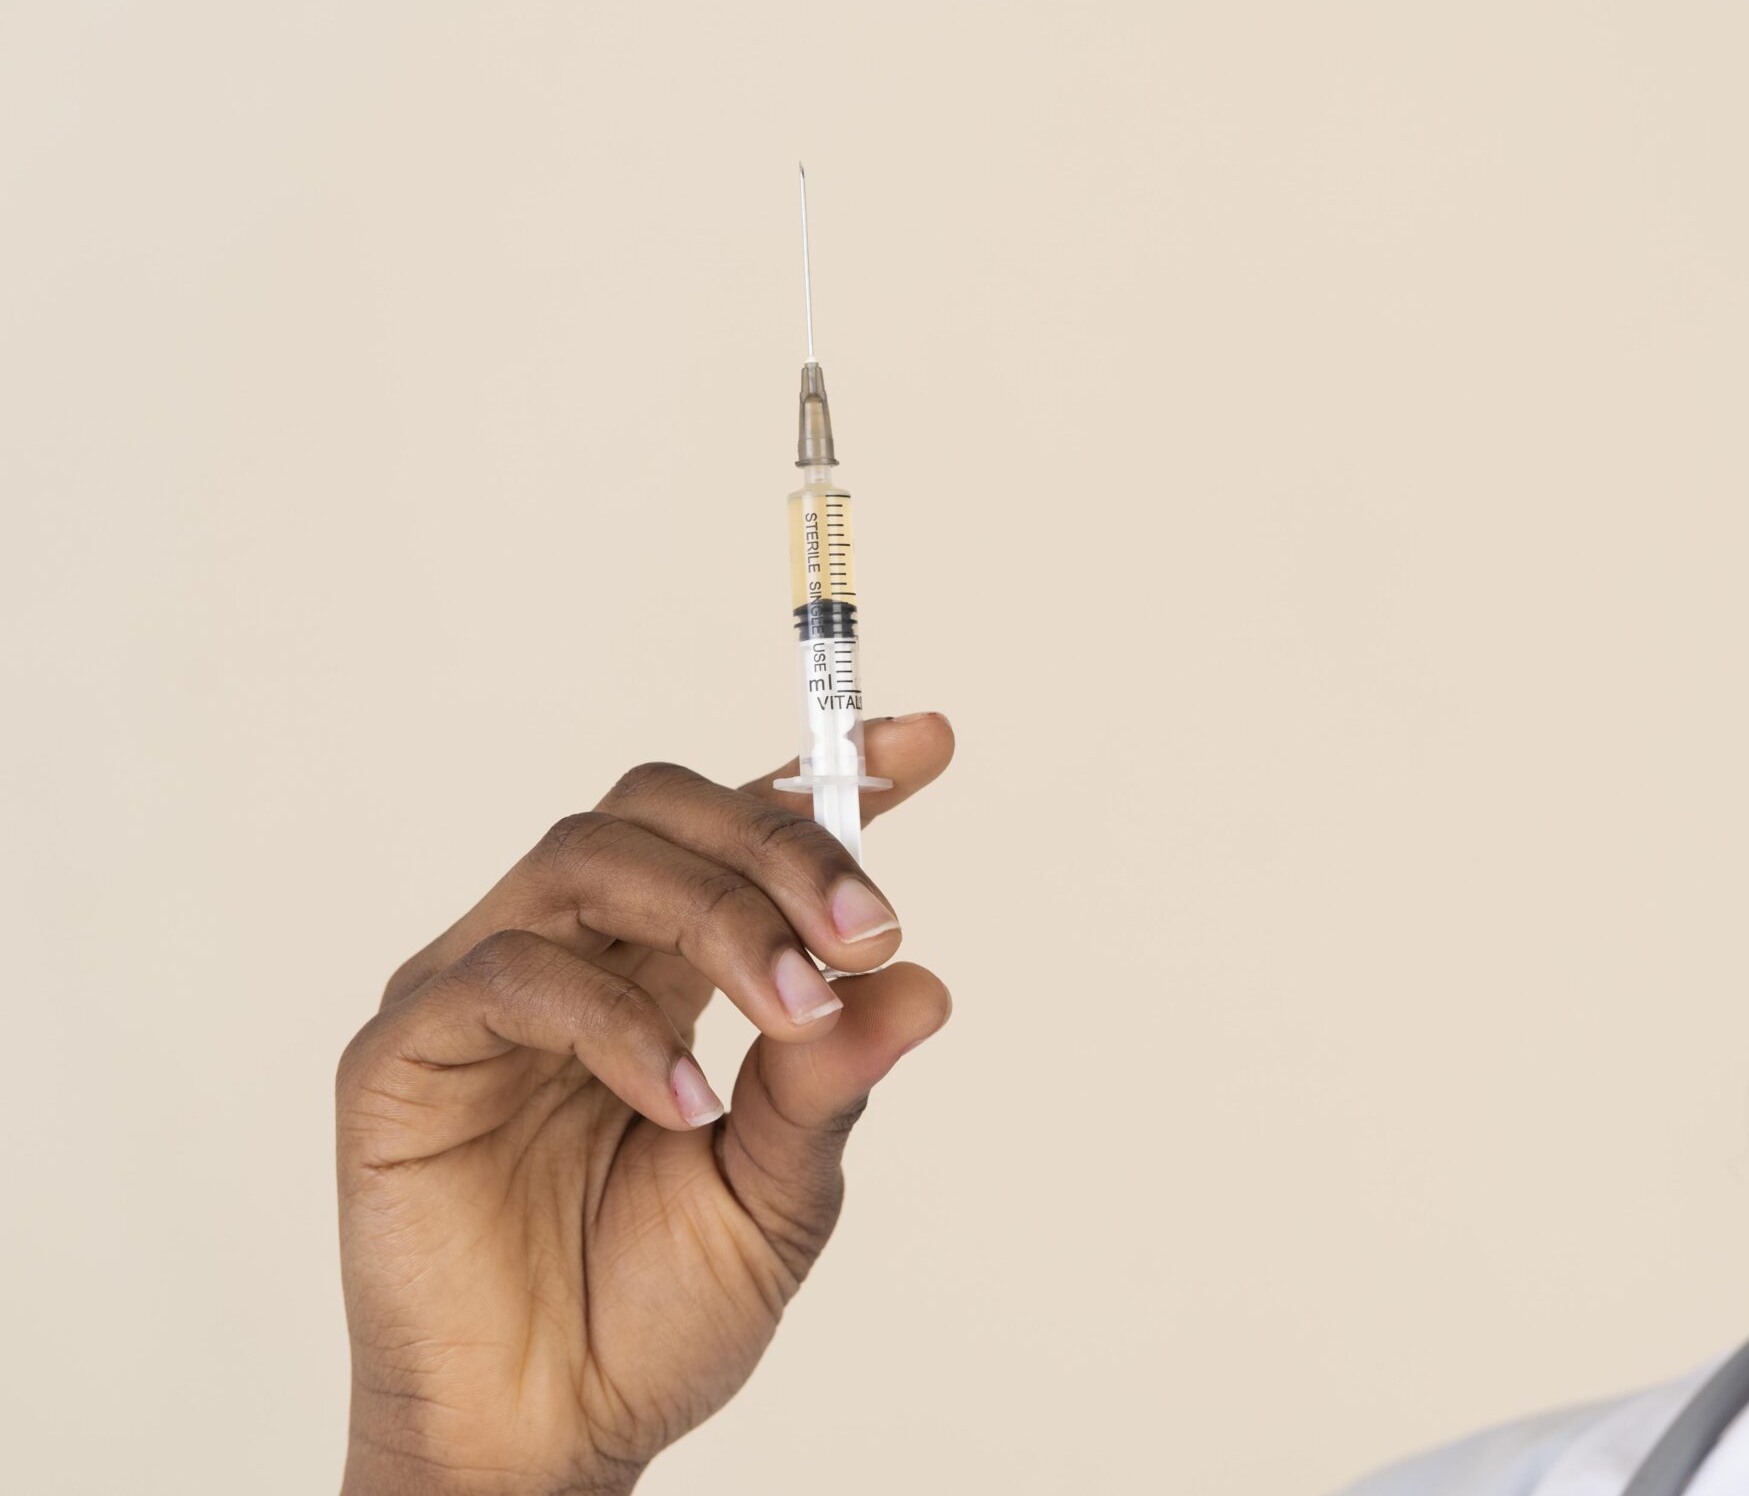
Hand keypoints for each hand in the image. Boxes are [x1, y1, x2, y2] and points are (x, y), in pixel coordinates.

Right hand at [335, 714, 956, 1495]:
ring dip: (715, 917)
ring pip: (588, 860)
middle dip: (781, 846)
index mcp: (663, 970)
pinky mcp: (402, 1053)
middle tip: (869, 929)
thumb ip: (835, 1084)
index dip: (825, 773)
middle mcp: (570, 952)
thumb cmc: (654, 1315)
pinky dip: (616, 1025)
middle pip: (660, 810)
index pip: (737, 830)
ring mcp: (478, 990)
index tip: (923, 745)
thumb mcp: (780, 1193)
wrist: (544, 1439)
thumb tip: (923, 982)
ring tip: (797, 1013)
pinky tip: (686, 1104)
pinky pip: (508, 976)